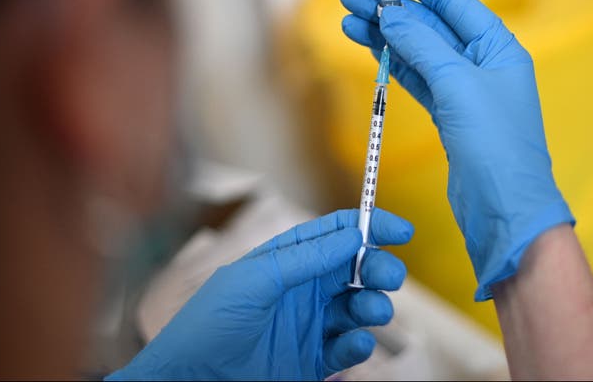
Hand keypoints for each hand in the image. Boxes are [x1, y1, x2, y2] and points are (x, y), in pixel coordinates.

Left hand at [107, 208, 412, 379]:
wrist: (191, 381)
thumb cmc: (209, 323)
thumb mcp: (255, 280)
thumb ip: (305, 258)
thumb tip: (352, 235)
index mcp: (286, 260)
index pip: (333, 234)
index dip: (367, 226)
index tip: (401, 230)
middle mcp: (301, 288)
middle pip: (353, 269)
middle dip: (377, 268)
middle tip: (389, 276)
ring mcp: (308, 324)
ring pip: (355, 307)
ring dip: (372, 305)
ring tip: (372, 311)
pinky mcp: (312, 359)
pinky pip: (346, 347)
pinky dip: (358, 345)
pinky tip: (356, 343)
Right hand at [339, 0, 572, 299]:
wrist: (502, 209)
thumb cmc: (496, 148)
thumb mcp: (459, 86)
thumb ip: (423, 47)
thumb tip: (390, 16)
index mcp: (496, 47)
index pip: (451, 0)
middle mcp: (480, 63)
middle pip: (427, 25)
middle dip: (388, 8)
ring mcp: (461, 89)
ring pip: (415, 52)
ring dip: (382, 35)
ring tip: (348, 19)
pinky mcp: (445, 113)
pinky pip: (413, 77)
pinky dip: (390, 63)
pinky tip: (369, 47)